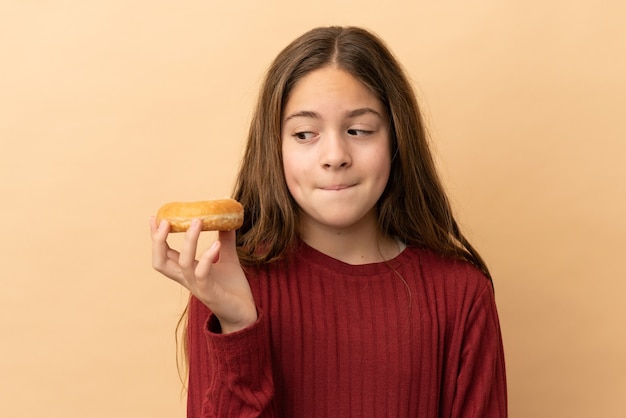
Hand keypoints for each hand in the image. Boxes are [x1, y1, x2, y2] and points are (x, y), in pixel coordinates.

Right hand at [150, 217, 257, 332]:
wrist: (246, 313)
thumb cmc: (232, 288)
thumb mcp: (228, 259)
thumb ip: (224, 240)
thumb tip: (226, 219)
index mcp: (187, 271)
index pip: (164, 253)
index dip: (156, 237)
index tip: (155, 217)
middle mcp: (187, 279)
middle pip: (160, 262)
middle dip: (158, 241)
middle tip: (165, 221)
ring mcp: (197, 286)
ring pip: (183, 264)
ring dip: (189, 241)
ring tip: (197, 221)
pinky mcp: (210, 293)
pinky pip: (202, 274)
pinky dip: (207, 257)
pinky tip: (216, 245)